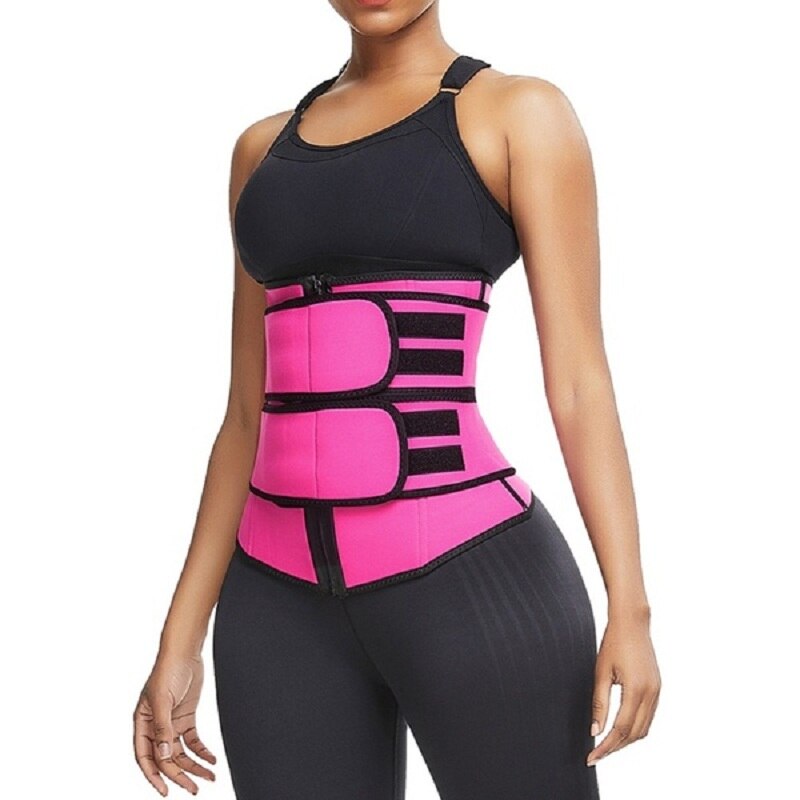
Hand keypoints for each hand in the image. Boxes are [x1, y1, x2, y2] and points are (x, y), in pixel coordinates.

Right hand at [133, 652, 217, 794]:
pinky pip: (193, 740)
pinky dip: (201, 751)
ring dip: (194, 765)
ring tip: (208, 776)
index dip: (154, 776)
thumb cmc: (168, 670)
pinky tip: (211, 759)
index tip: (166, 791)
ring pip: (181, 752)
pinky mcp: (185, 717)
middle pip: (166, 758)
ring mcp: (171, 722)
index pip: (145, 757)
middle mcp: (156, 726)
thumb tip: (164, 756)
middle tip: (193, 788)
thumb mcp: (163, 701)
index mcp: (143, 723)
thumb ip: (163, 729)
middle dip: (180, 775)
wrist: (184, 652)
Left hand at [587, 608, 660, 765]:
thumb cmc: (613, 643)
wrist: (632, 621)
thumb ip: (599, 704)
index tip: (591, 758)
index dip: (605, 747)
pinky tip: (621, 729)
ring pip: (644, 728)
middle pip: (634, 734)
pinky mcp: (658, 687)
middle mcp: (651, 693)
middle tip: (596, 755)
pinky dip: (635, 728)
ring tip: (606, 745)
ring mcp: (657, 691)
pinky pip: (649, 717)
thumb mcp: (601, 672)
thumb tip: (595, 732)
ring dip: (626, 740)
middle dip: (615, 747)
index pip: (620, 730)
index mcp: (636, 690)